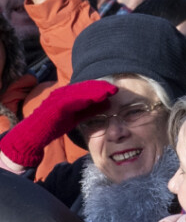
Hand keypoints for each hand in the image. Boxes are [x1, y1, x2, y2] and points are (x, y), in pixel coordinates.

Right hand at [0, 80, 117, 167]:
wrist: (35, 134)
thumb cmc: (55, 125)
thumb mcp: (78, 117)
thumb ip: (91, 110)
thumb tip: (108, 104)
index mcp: (67, 94)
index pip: (87, 88)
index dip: (101, 88)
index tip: (115, 90)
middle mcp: (62, 93)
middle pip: (84, 87)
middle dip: (100, 87)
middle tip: (114, 88)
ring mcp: (57, 98)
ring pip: (79, 92)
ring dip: (94, 91)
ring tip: (107, 92)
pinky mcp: (54, 107)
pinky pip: (70, 101)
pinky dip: (82, 100)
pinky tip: (93, 100)